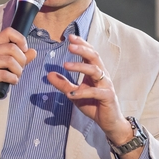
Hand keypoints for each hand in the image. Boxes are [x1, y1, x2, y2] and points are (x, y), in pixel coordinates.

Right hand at [0, 28, 36, 122]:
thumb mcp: (5, 64)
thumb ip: (20, 57)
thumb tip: (33, 51)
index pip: (8, 32)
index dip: (21, 39)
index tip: (24, 50)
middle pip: (12, 48)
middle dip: (22, 60)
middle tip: (20, 69)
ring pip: (10, 61)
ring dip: (18, 71)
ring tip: (16, 76)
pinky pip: (5, 74)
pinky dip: (13, 79)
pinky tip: (12, 81)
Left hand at [47, 34, 133, 148]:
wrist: (108, 122)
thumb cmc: (93, 105)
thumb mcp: (74, 94)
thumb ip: (63, 84)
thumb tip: (49, 74)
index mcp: (95, 71)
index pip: (90, 53)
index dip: (81, 44)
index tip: (70, 37)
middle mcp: (102, 75)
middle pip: (94, 57)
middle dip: (82, 49)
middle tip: (69, 45)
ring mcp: (106, 85)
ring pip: (95, 70)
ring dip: (80, 67)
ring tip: (66, 65)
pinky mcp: (108, 96)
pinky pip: (95, 92)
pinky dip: (82, 92)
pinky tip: (71, 94)